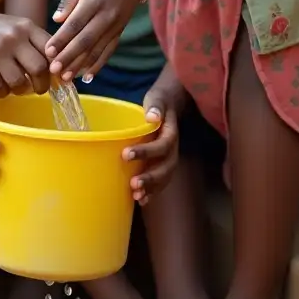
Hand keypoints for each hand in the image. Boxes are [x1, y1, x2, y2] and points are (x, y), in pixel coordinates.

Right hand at [0, 7, 51, 102]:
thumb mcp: (11, 27)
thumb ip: (31, 42)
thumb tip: (56, 67)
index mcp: (25, 26)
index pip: (52, 48)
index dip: (58, 67)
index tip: (58, 77)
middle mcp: (13, 36)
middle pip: (40, 68)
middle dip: (42, 84)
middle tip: (38, 89)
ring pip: (20, 82)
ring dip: (20, 91)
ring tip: (15, 87)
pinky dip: (1, 94)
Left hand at [46, 0, 144, 80]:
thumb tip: (56, 19)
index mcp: (94, 1)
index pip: (75, 24)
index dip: (61, 39)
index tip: (48, 52)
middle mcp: (106, 16)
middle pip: (85, 41)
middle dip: (69, 57)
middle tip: (54, 71)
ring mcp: (115, 25)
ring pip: (97, 49)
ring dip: (81, 65)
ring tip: (67, 78)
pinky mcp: (121, 30)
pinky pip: (109, 50)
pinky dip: (99, 64)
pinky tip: (88, 76)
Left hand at [123, 76, 183, 205]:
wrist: (170, 105)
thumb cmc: (159, 102)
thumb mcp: (157, 98)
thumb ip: (155, 106)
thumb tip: (151, 116)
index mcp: (171, 133)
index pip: (162, 145)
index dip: (146, 152)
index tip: (126, 154)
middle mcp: (172, 149)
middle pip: (166, 167)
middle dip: (151, 178)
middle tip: (134, 184)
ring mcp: (168, 158)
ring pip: (164, 177)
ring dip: (152, 188)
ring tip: (137, 196)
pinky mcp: (162, 163)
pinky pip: (160, 181)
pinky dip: (152, 192)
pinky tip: (140, 200)